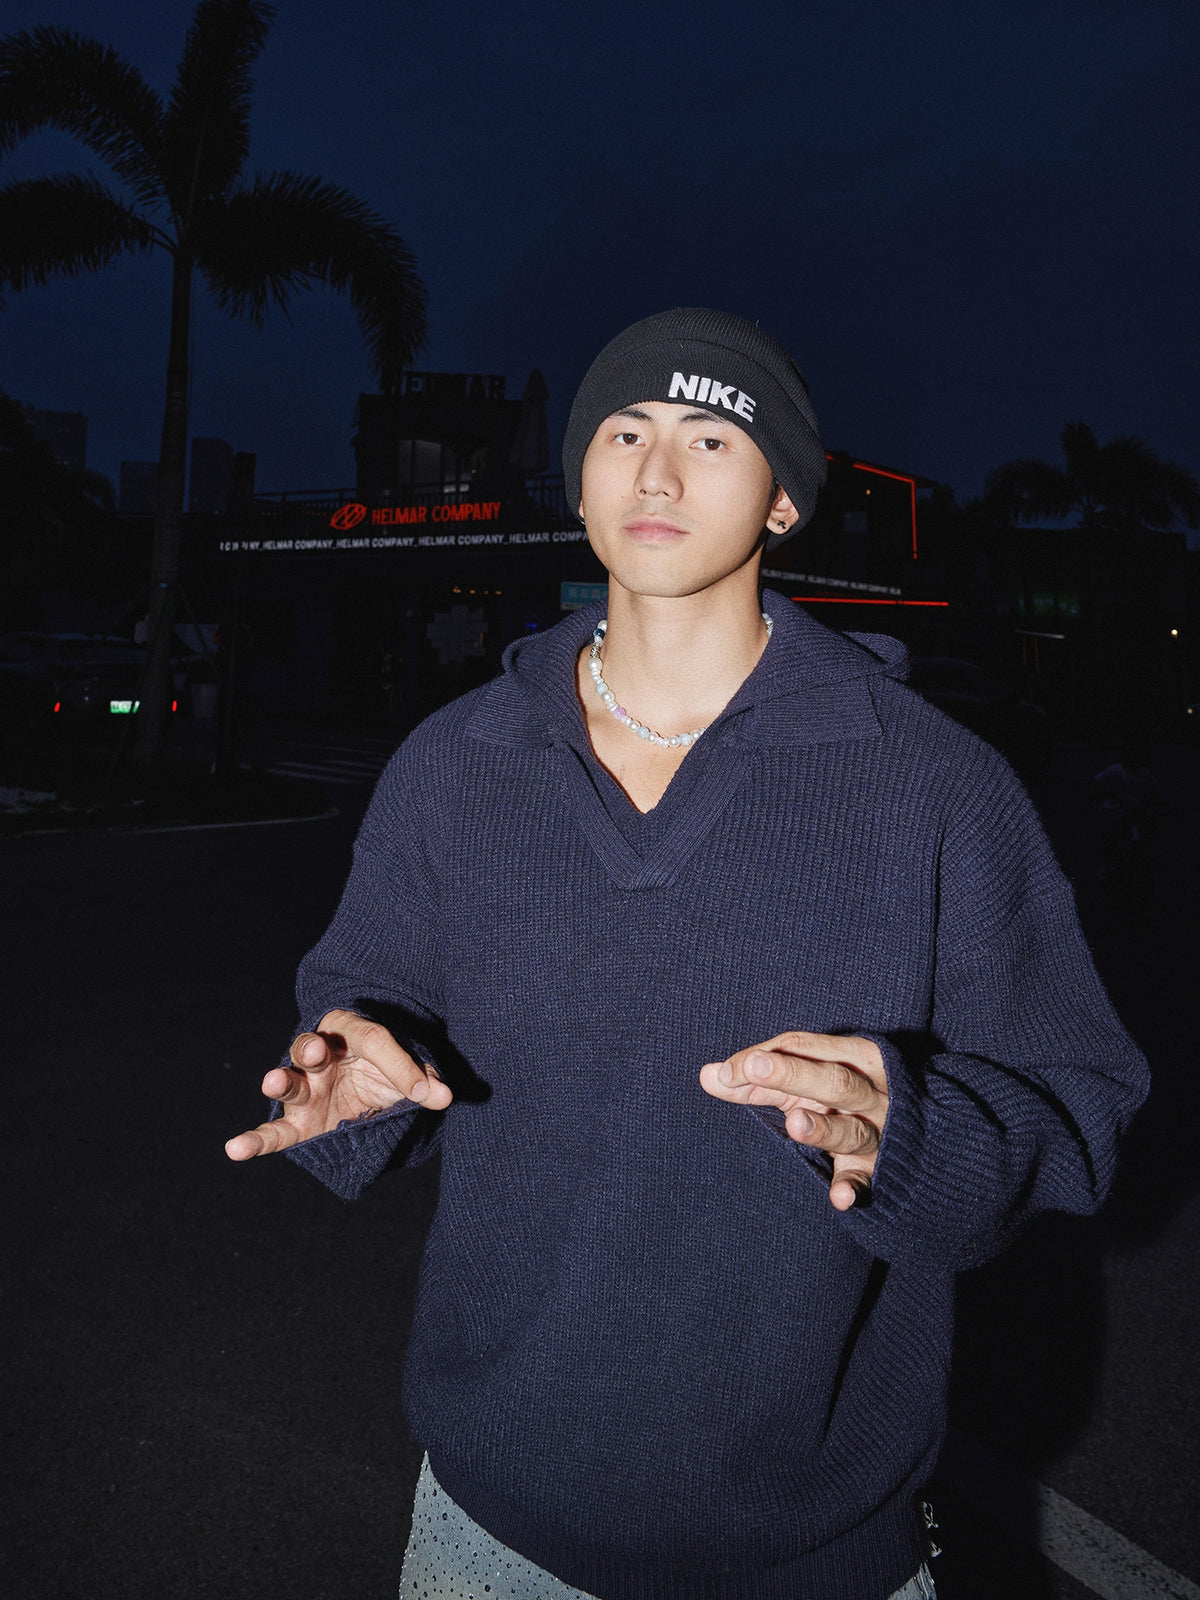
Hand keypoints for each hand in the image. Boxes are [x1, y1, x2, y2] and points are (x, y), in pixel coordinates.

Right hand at [224, 1008, 451, 1160]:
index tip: (425, 1092)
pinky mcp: (297, 1122)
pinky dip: (254, 1141)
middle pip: (312, 1045)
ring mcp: (306, 1088)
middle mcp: (321, 1056)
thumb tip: (444, 1097)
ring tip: (275, 1081)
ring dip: (282, 1080)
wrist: (368, 1089)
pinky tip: (235, 1149)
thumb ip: (423, 1079)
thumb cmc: (386, 1072)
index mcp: (352, 1033)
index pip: (373, 1041)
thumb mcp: (411, 1072)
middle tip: (316, 1052)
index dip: (400, 1065)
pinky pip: (273, 1132)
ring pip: (289, 1080)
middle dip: (312, 1048)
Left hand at [699, 1031, 887, 1209]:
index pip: (805, 1048)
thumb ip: (756, 1082)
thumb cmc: (840, 1097)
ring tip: (794, 1123)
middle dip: (793, 1074)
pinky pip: (867, 1179)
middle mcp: (871, 1093)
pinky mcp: (879, 1169)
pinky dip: (855, 1187)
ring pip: (853, 1130)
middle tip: (753, 1069)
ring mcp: (878, 1132)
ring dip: (824, 1127)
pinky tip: (839, 1198)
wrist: (913, 1131)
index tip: (728, 1071)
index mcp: (853, 1056)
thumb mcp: (802, 1083)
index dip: (766, 1057)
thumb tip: (707, 1074)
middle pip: (833, 1081)